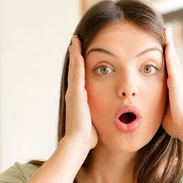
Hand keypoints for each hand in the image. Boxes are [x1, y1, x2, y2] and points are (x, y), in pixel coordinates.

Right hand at [64, 35, 97, 151]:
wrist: (79, 142)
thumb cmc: (89, 135)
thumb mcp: (95, 120)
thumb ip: (98, 114)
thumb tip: (109, 115)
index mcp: (79, 98)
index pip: (80, 77)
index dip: (80, 65)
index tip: (82, 54)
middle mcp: (74, 93)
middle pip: (75, 69)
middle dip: (75, 55)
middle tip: (75, 40)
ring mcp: (73, 92)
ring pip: (74, 68)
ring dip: (75, 53)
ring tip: (75, 40)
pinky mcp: (76, 93)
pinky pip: (76, 73)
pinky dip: (76, 60)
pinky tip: (77, 50)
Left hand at [162, 27, 182, 138]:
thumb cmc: (174, 122)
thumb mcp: (162, 109)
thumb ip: (156, 103)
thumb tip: (144, 106)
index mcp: (171, 86)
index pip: (166, 67)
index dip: (162, 55)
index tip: (158, 44)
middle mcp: (176, 81)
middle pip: (170, 58)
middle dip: (167, 44)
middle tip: (165, 30)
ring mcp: (177, 80)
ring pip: (171, 58)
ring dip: (169, 44)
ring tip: (166, 30)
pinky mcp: (176, 83)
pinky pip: (172, 65)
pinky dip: (170, 54)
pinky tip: (167, 43)